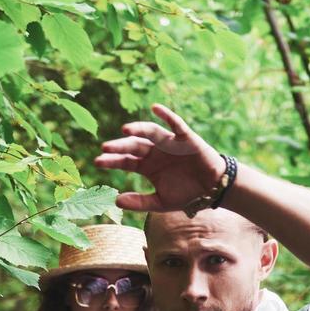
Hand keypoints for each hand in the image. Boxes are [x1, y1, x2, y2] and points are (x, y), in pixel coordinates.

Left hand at [93, 103, 222, 212]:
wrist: (212, 189)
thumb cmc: (186, 194)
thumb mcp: (160, 202)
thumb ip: (140, 202)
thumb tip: (116, 201)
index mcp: (147, 166)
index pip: (125, 161)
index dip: (112, 161)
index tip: (97, 161)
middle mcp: (155, 151)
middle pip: (133, 145)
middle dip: (119, 146)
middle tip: (105, 148)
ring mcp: (169, 143)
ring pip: (150, 132)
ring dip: (138, 129)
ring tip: (125, 130)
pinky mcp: (185, 137)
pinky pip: (175, 123)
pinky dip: (166, 115)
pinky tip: (155, 108)